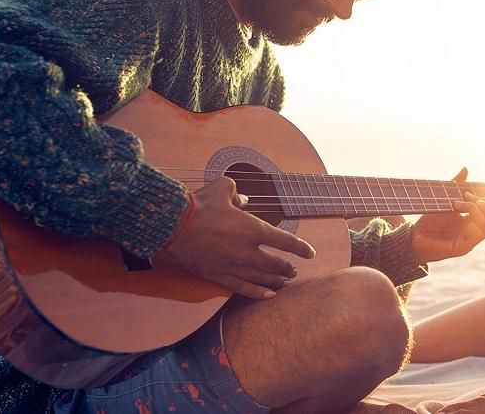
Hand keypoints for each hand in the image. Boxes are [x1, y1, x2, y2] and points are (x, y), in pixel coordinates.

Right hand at [165, 176, 315, 299]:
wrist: (174, 224)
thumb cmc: (201, 204)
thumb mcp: (223, 188)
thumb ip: (237, 194)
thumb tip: (244, 200)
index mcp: (253, 229)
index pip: (285, 241)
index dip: (300, 248)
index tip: (310, 253)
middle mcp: (247, 250)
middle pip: (275, 264)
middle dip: (287, 268)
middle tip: (294, 271)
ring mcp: (233, 265)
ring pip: (261, 278)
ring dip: (275, 281)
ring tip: (285, 282)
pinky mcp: (218, 275)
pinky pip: (242, 287)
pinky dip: (257, 292)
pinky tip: (268, 295)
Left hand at [411, 168, 484, 263]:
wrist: (413, 237)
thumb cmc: (429, 221)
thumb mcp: (444, 200)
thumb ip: (456, 185)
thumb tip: (466, 169)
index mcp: (473, 221)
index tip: (466, 193)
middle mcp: (475, 231)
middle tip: (466, 197)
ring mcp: (471, 240)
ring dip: (477, 210)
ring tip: (459, 205)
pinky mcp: (462, 248)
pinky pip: (477, 236)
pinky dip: (472, 222)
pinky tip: (460, 214)